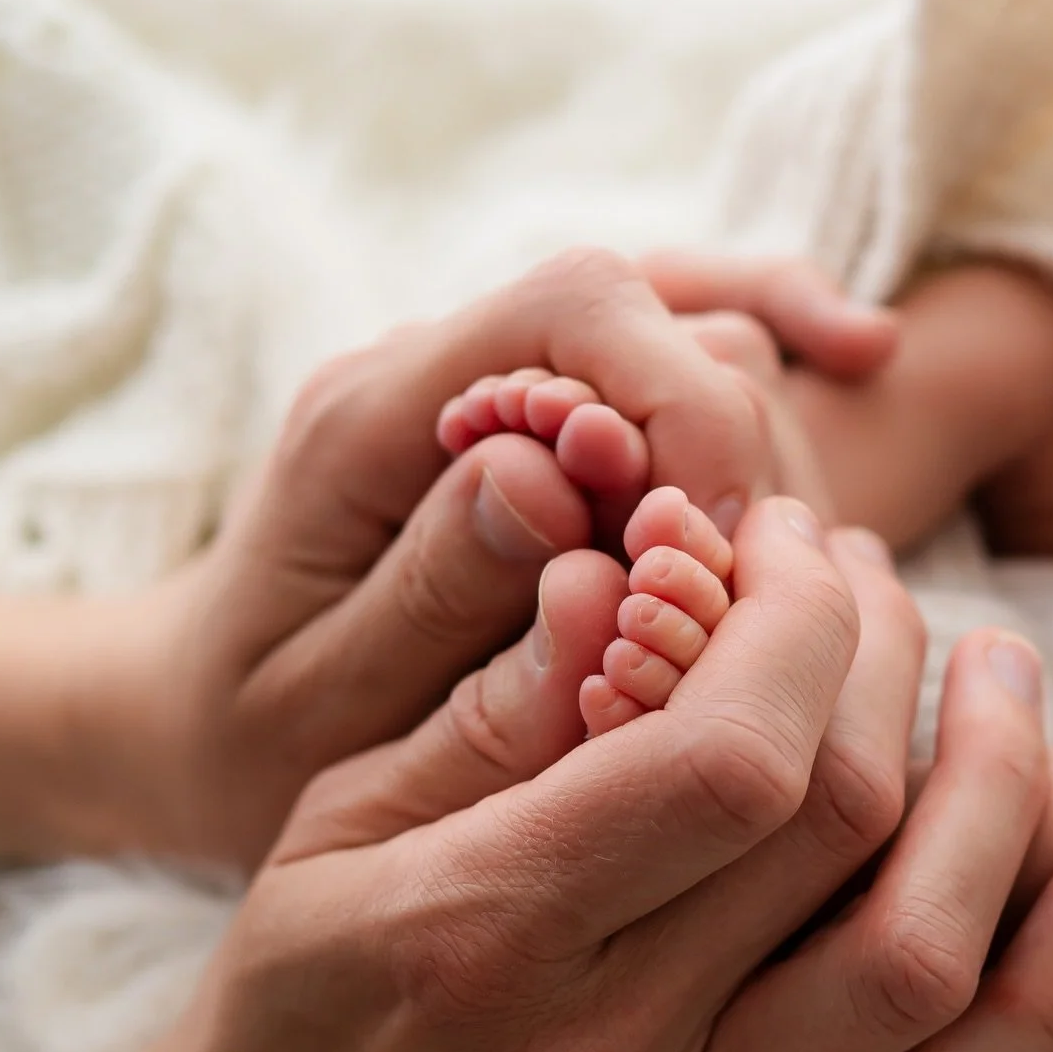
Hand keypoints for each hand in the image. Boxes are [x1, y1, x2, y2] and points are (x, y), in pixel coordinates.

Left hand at [131, 246, 900, 867]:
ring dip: (765, 454)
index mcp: (372, 415)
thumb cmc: (248, 737)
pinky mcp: (549, 418)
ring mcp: (503, 383)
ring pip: (697, 336)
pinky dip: (778, 340)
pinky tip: (862, 355)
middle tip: (748, 611)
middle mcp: (445, 368)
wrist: (190, 717)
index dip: (685, 414)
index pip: (574, 314)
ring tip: (768, 593)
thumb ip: (427, 592)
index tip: (721, 560)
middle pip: (661, 319)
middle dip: (739, 456)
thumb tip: (553, 477)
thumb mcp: (313, 704)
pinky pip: (686, 337)